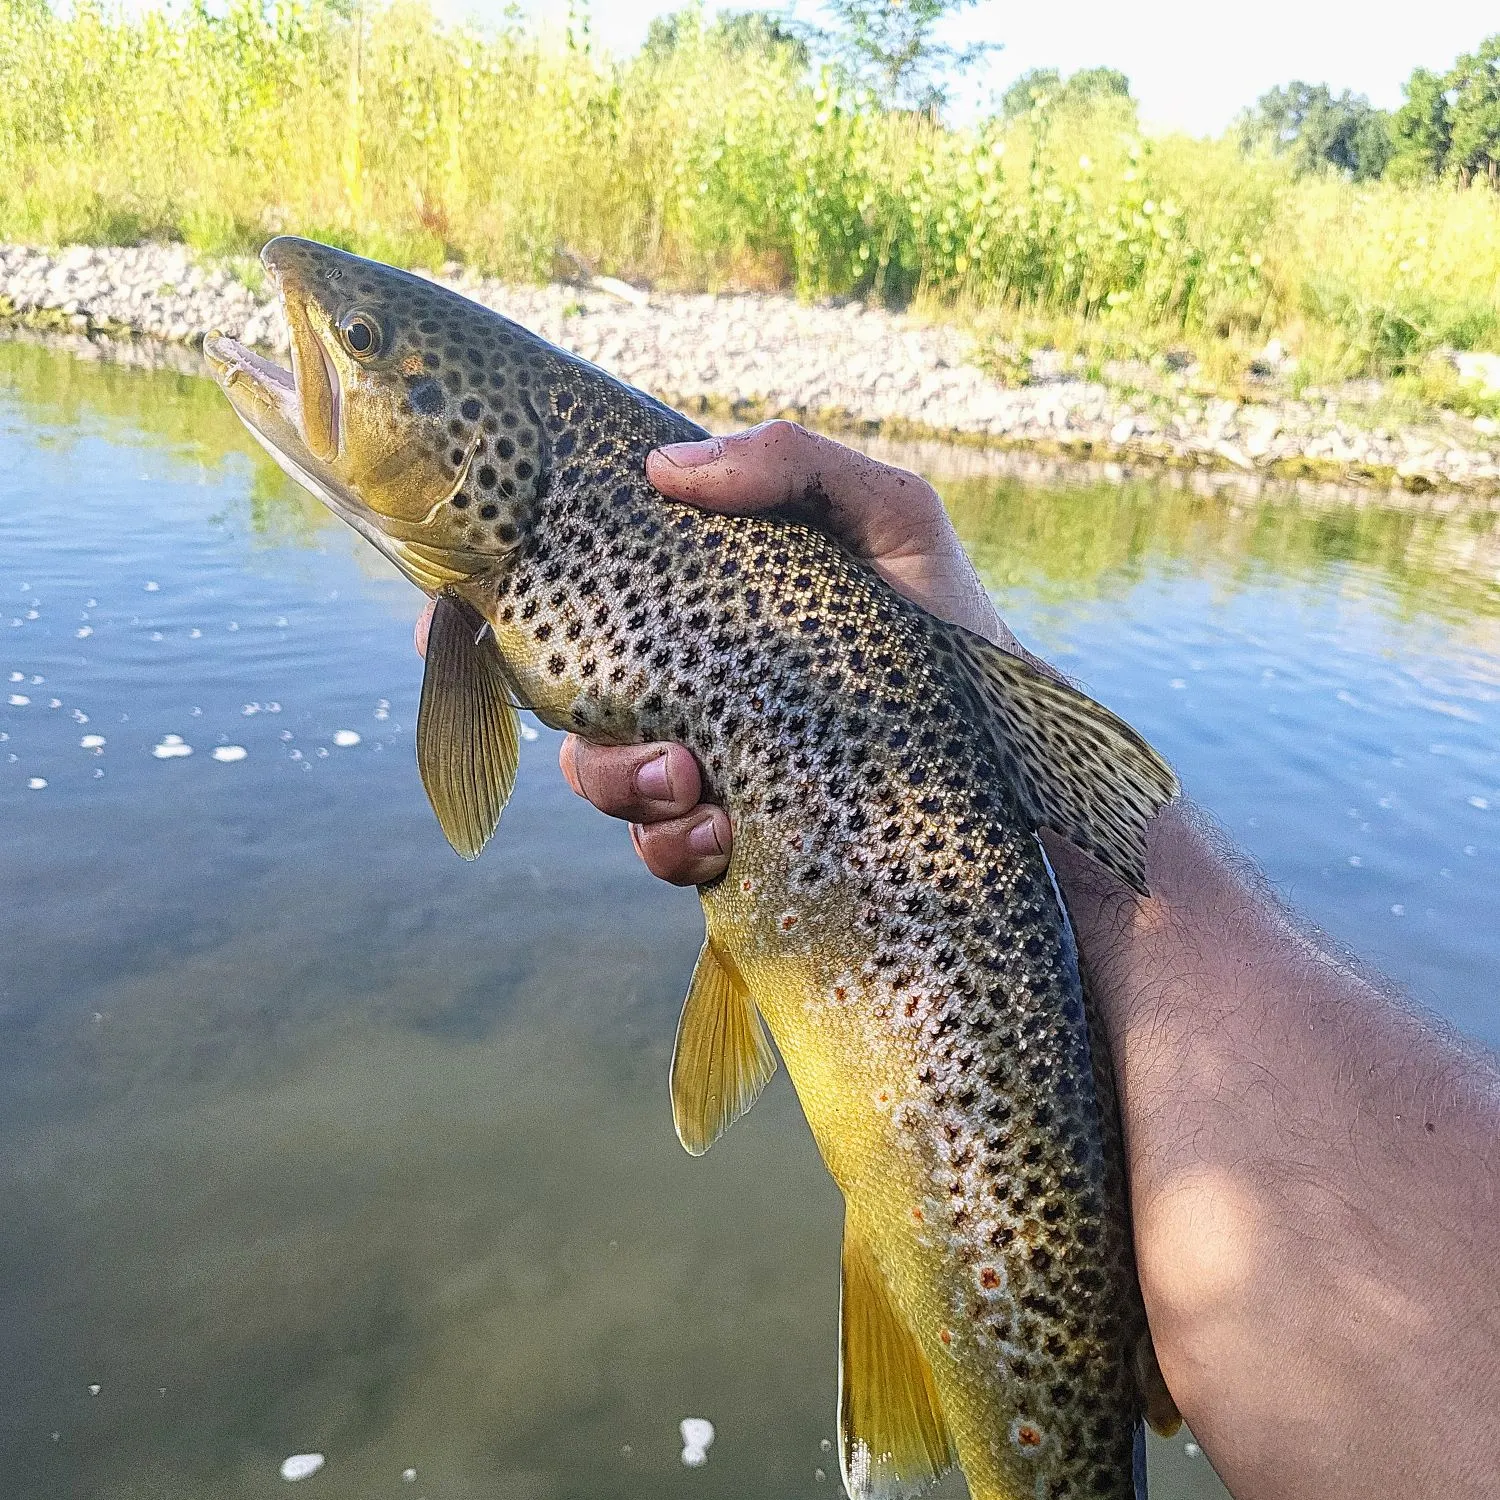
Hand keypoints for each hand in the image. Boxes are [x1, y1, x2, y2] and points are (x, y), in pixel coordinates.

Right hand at [560, 420, 1017, 883]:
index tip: (526, 626)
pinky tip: (726, 836)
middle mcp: (695, 684)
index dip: (544, 613)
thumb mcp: (892, 517)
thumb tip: (663, 468)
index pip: (597, 603)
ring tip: (697, 790)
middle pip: (580, 705)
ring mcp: (709, 765)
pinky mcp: (732, 837)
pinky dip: (674, 846)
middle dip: (592, 736)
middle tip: (670, 752)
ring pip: (607, 780)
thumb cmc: (949, 621)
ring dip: (629, 790)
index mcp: (711, 607)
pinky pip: (660, 849)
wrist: (1014, 755)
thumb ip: (795, 465)